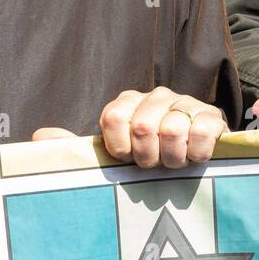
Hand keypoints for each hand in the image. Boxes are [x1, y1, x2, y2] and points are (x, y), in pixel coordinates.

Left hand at [93, 87, 228, 168]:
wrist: (199, 152)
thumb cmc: (153, 154)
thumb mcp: (120, 150)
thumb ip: (89, 146)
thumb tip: (47, 138)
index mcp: (129, 101)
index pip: (113, 118)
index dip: (120, 147)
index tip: (128, 158)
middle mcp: (156, 96)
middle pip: (143, 128)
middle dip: (148, 157)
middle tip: (156, 163)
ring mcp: (185, 102)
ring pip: (172, 132)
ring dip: (174, 158)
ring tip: (176, 160)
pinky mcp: (211, 114)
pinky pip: (200, 134)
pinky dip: (197, 154)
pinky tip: (195, 155)